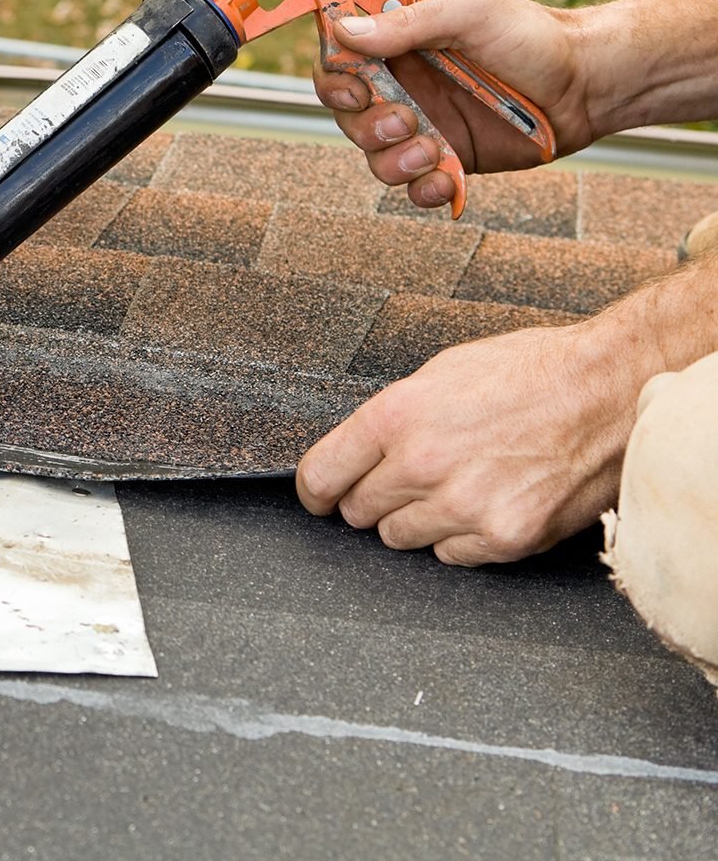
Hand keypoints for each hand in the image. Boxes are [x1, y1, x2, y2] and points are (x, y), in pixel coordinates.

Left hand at [295, 321, 635, 564]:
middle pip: (359, 512)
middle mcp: (422, 464)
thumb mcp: (441, 373)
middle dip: (372, 498)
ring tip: (457, 485)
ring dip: (417, 519)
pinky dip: (462, 537)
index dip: (316, 491)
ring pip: (400, 538)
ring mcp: (464, 506)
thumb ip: (393, 418)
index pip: (321, 476)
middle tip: (405, 481)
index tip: (320, 497)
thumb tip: (357, 451)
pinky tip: (488, 502)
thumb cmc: (531, 372)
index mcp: (397, 416)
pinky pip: (452, 555)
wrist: (611, 391)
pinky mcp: (505, 536)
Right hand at [313, 0, 598, 208]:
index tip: (357, 88)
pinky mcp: (448, 160)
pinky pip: (414, 188)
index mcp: (399, 43)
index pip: (338, 60)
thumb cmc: (533, 35)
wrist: (588, 84)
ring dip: (394, 161)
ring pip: (374, 157)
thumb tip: (344, 31)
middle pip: (347, 116)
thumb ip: (405, 24)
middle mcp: (404, 86)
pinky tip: (447, 180)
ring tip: (432, 151)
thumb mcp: (468, 12)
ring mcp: (424, 126)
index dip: (334, 79)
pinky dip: (423, 190)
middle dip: (367, 126)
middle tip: (405, 120)